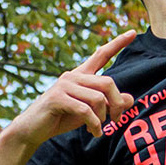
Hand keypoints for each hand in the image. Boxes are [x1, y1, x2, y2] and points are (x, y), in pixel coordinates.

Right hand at [6, 31, 138, 144]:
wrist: (32, 130)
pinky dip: (94, 124)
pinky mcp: (58, 98)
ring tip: (99, 129)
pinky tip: (93, 132)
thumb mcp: (89, 111)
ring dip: (103, 118)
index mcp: (81, 75)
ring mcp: (64, 86)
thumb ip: (108, 104)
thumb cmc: (61, 118)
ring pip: (98, 98)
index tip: (133, 32)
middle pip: (108, 83)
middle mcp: (73, 76)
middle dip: (116, 104)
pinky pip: (85, 110)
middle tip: (115, 121)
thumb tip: (130, 99)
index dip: (117, 44)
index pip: (101, 55)